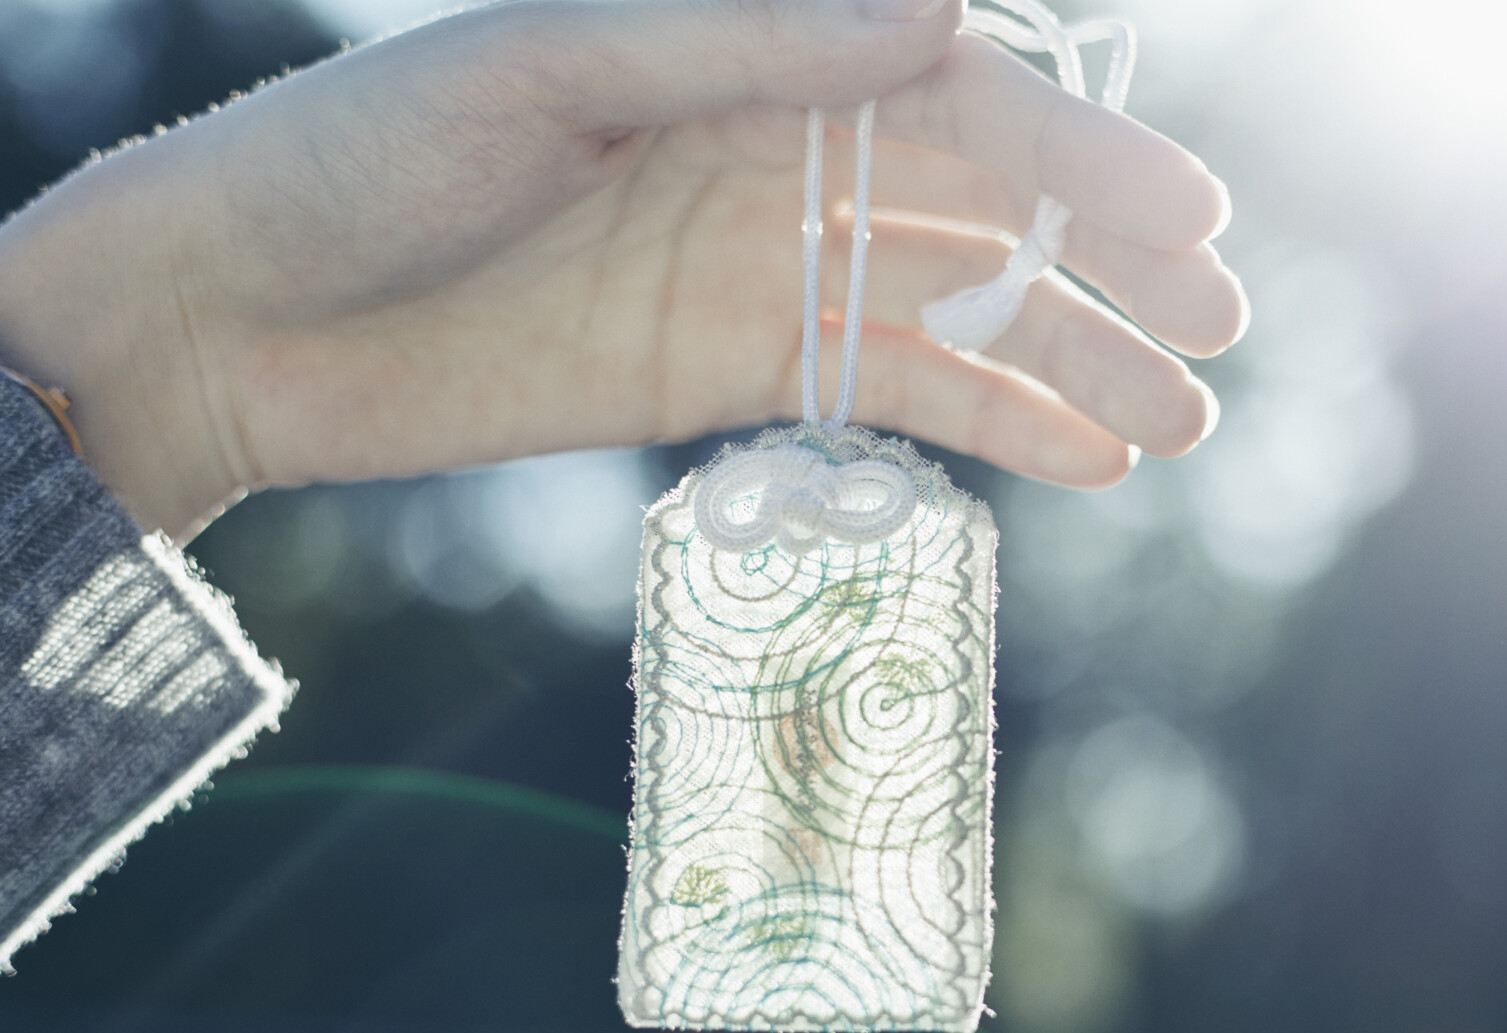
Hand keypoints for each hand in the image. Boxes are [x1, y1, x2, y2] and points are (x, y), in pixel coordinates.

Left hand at [0, 0, 1244, 541]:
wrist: (237, 316)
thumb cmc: (366, 160)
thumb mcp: (554, 76)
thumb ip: (749, 42)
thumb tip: (951, 8)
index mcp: (747, 55)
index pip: (959, 100)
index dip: (1084, 164)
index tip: (1194, 229)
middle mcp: (776, 153)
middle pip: (985, 207)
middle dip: (1108, 270)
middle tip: (1222, 336)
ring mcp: (760, 269)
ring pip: (956, 315)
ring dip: (1071, 366)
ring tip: (1181, 428)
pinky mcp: (728, 373)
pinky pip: (887, 397)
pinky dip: (985, 428)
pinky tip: (1080, 465)